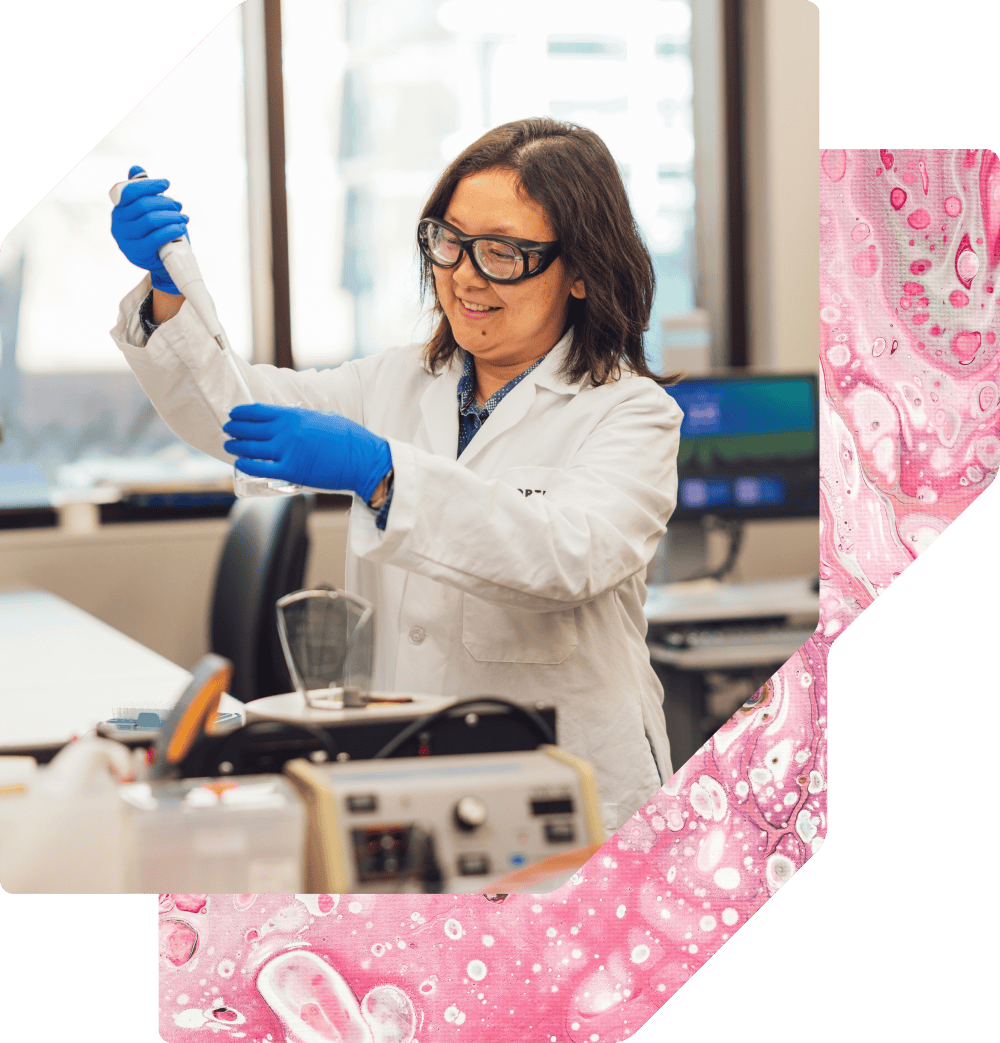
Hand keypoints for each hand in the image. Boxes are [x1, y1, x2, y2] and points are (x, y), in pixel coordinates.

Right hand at [111, 165, 188, 292]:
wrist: (162, 262)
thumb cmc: (156, 232)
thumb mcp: (149, 211)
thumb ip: (142, 191)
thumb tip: (136, 169)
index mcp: (119, 209)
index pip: (129, 191)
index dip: (149, 185)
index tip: (167, 184)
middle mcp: (118, 223)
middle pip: (143, 205)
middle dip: (165, 203)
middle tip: (179, 207)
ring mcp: (126, 239)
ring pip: (151, 220)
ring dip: (171, 216)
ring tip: (183, 218)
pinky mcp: (137, 252)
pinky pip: (156, 237)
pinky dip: (172, 230)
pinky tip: (181, 227)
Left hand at [223, 403, 392, 501]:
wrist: (363, 459)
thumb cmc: (348, 439)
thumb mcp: (323, 418)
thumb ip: (301, 419)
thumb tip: (287, 420)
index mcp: (294, 415)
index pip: (258, 411)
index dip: (241, 413)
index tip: (233, 414)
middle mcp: (287, 432)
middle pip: (249, 429)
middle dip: (234, 429)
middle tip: (228, 430)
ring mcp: (287, 452)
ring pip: (251, 449)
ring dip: (236, 446)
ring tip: (229, 446)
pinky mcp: (290, 472)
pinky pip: (260, 468)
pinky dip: (246, 465)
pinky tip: (239, 463)